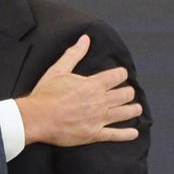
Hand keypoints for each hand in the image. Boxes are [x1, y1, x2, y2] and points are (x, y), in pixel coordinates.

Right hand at [15, 35, 141, 146]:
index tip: (120, 75)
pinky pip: (115, 135)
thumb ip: (74, 54)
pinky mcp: (94, 134)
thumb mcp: (58, 70)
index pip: (118, 75)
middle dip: (128, 92)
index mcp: (93, 84)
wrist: (37, 118)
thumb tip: (85, 39)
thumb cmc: (46, 95)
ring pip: (125, 113)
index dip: (121, 74)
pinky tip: (134, 133)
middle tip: (127, 92)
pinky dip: (126, 134)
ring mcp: (98, 119)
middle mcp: (100, 101)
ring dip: (133, 109)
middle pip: (125, 94)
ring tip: (136, 108)